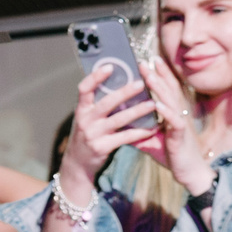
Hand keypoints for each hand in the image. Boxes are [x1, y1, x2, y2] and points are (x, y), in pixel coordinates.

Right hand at [58, 64, 195, 208]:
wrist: (77, 164)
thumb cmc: (87, 135)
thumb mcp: (86, 118)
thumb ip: (97, 104)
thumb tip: (117, 82)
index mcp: (81, 110)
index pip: (84, 89)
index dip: (95, 77)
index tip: (110, 66)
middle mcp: (85, 120)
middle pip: (106, 102)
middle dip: (125, 92)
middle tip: (142, 83)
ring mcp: (93, 135)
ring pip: (119, 120)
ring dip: (138, 111)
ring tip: (153, 104)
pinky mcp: (102, 148)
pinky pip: (125, 138)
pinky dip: (140, 133)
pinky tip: (152, 128)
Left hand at [134, 59, 215, 194]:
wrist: (189, 172)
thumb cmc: (172, 154)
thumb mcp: (151, 140)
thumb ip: (137, 131)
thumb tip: (120, 126)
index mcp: (173, 113)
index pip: (166, 89)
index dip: (159, 74)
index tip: (149, 60)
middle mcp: (179, 114)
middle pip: (169, 89)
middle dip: (158, 74)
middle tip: (146, 60)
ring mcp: (181, 123)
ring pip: (171, 101)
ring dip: (160, 87)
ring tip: (149, 75)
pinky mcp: (181, 136)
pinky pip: (174, 121)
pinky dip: (166, 112)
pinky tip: (157, 104)